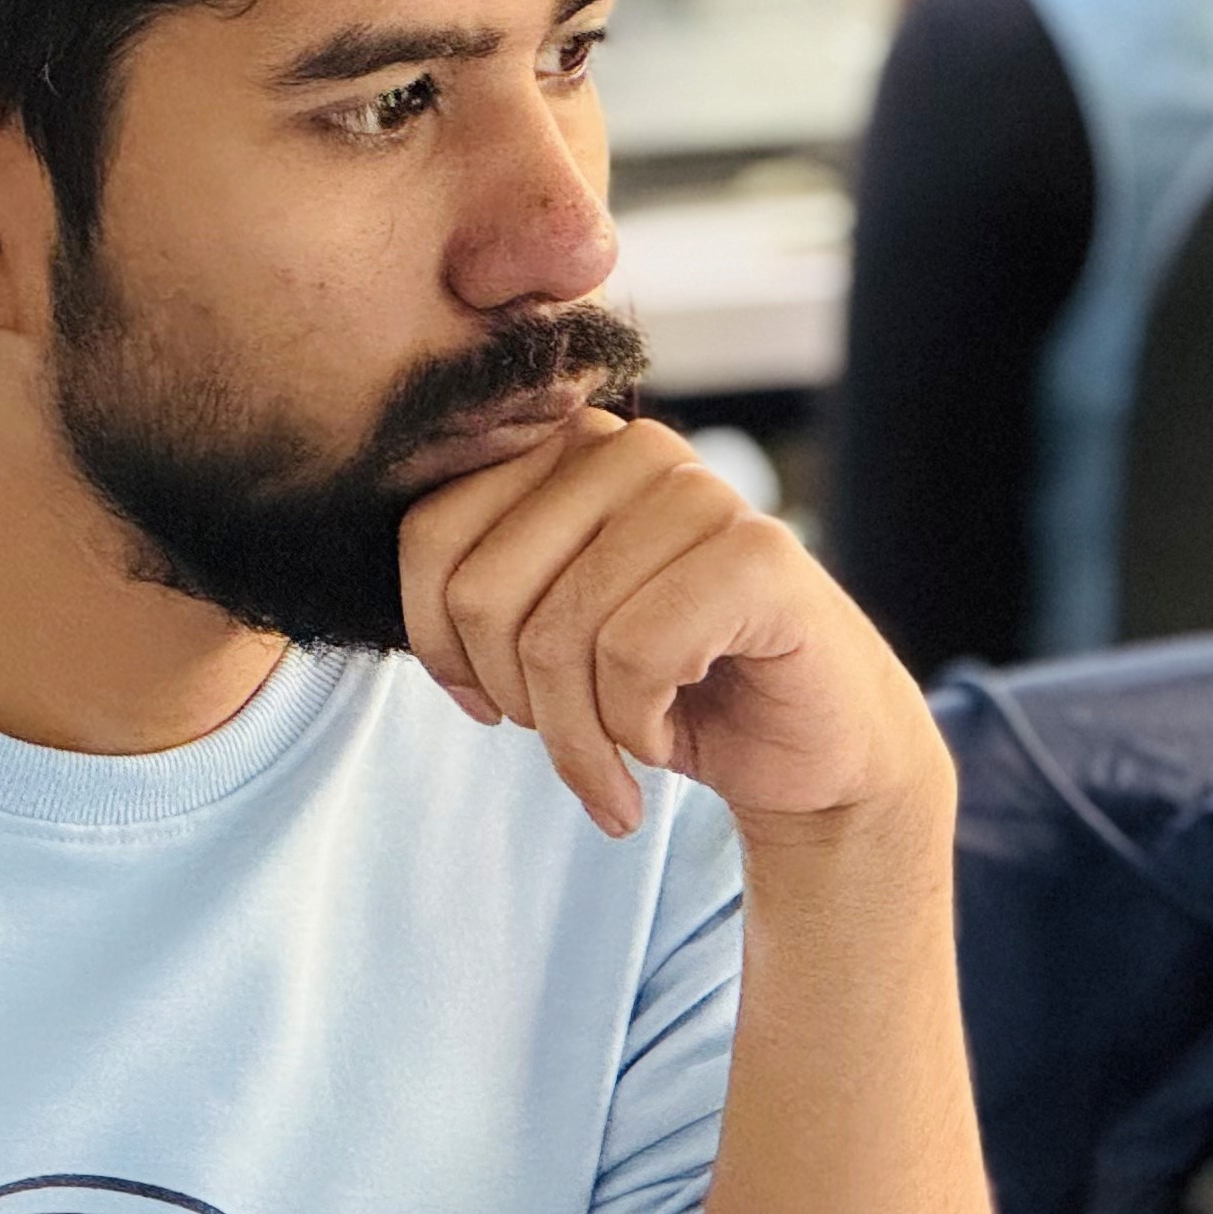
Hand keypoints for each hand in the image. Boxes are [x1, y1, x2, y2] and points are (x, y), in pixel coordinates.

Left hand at [399, 412, 946, 841]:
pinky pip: (633, 654)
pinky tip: (668, 737)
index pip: (431, 533)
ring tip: (618, 765)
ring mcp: (699, 492)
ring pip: (558, 635)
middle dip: (516, 703)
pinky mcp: (758, 555)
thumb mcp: (549, 636)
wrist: (810, 748)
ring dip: (580, 738)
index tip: (488, 707)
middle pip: (484, 591)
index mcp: (564, 449)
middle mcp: (629, 448)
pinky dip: (637, 728)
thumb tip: (402, 615)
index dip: (439, 646)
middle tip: (572, 750)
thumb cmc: (671, 689)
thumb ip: (480, 595)